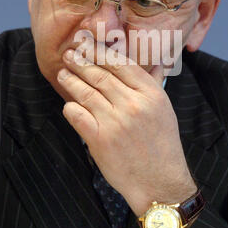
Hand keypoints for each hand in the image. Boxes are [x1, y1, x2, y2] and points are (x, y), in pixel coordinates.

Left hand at [57, 39, 196, 216]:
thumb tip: (157, 62)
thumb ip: (155, 83)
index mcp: (151, 94)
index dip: (100, 52)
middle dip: (81, 62)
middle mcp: (133, 105)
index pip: (120, 64)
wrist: (159, 182)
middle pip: (100, 75)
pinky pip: (77, 115)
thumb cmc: (163, 144)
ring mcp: (115, 122)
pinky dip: (70, 107)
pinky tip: (68, 103)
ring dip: (71, 80)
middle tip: (69, 55)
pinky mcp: (100, 140)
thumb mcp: (165, 109)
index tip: (88, 46)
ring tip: (63, 74)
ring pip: (86, 92)